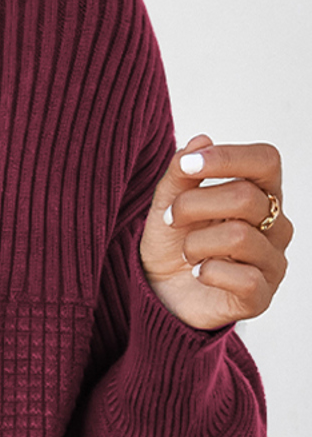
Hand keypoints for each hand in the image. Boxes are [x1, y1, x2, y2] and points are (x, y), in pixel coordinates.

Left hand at [139, 133, 291, 330]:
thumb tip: (201, 140)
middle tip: (172, 219)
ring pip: (238, 236)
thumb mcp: (167, 203)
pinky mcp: (261, 296)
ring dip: (195, 243)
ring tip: (187, 253)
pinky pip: (242, 277)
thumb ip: (181, 173)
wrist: (160, 292)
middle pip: (246, 197)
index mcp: (261, 194)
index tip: (188, 166)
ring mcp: (272, 262)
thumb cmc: (173, 243)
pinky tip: (199, 274)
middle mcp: (276, 225)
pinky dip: (208, 272)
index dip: (228, 157)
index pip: (266, 160)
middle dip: (194, 205)